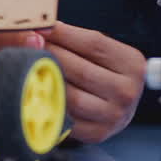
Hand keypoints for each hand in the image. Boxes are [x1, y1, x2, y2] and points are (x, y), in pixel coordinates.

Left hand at [0, 22, 145, 143]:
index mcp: (132, 64)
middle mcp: (127, 91)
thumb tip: (39, 30)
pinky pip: (66, 118)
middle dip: (49, 55)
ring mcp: (114, 116)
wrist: (117, 103)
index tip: (41, 26)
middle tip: (29, 46)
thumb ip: (72, 37)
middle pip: (80, 70)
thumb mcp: (98, 50)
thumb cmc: (102, 70)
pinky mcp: (97, 133)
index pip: (93, 43)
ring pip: (70, 96)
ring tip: (28, 68)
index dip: (63, 33)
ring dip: (46, 80)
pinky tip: (37, 91)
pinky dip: (49, 103)